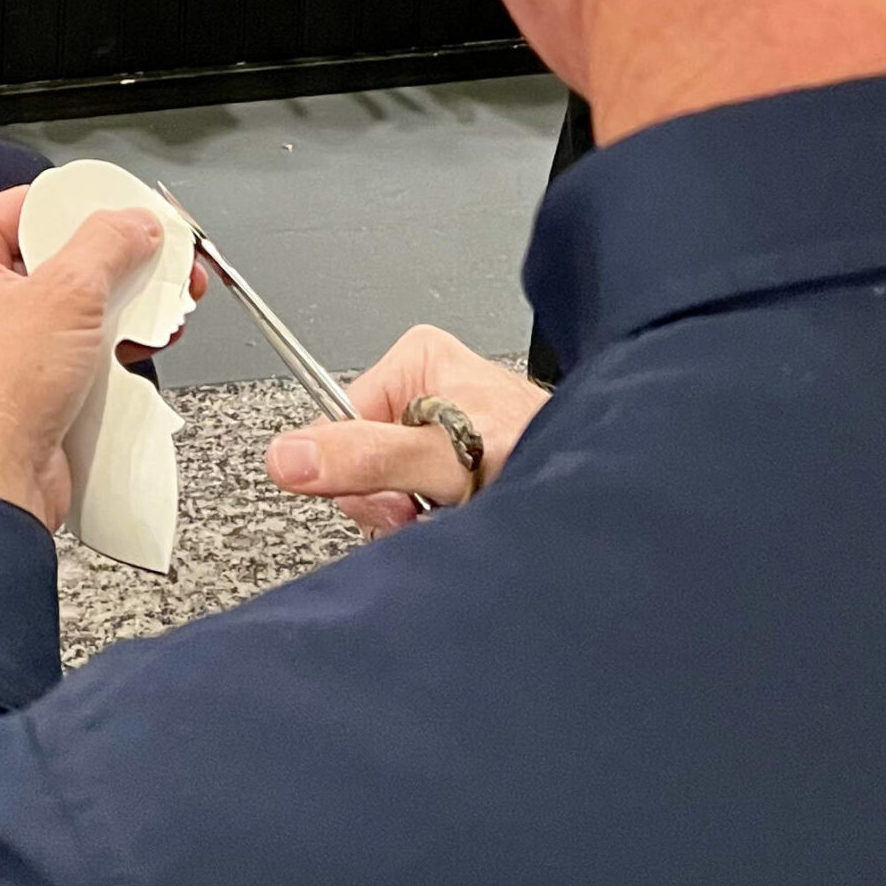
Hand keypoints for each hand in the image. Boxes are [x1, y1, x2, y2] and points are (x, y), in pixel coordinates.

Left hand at [0, 189, 166, 529]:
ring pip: (62, 301)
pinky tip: (136, 341)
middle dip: (111, 263)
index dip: (86, 208)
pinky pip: (61, 343)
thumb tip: (132, 223)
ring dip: (115, 304)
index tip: (129, 214)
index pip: (26, 205)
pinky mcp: (9, 379)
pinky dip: (100, 341)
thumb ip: (108, 244)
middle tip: (153, 260)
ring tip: (154, 304)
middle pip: (50, 254)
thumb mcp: (67, 295)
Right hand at [265, 326, 549, 531]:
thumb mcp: (445, 459)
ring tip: (457, 511)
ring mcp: (436, 433)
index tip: (392, 493)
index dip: (355, 471)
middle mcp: (424, 391)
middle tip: (433, 504)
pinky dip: (428, 524)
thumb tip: (289, 456)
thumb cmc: (544, 455)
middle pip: (354, 461)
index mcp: (416, 361)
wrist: (597, 500)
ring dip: (411, 517)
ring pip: (379, 491)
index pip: (334, 422)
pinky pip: (406, 505)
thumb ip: (367, 458)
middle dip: (388, 499)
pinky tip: (460, 520)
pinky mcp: (450, 469)